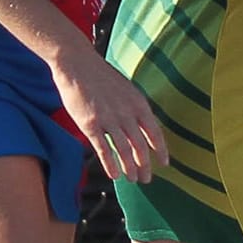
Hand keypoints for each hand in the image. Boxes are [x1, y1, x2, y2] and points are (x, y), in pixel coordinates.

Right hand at [50, 45, 166, 183]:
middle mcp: (127, 113)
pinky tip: (114, 176)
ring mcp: (109, 119)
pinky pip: (103, 149)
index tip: (164, 164)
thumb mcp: (127, 89)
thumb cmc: (101, 76)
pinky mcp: (90, 124)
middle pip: (141, 146)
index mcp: (138, 103)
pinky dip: (110, 164)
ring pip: (124, 151)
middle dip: (145, 166)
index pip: (155, 133)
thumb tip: (145, 126)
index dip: (161, 151)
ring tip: (132, 180)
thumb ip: (135, 108)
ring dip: (129, 169)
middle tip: (146, 179)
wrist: (77, 63)